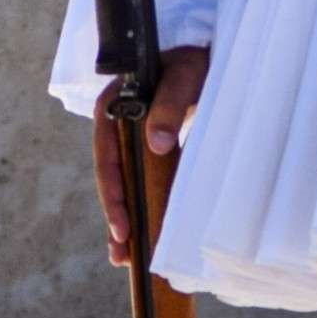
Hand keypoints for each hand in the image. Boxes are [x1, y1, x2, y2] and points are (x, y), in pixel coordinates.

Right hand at [92, 44, 210, 267]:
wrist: (210, 59)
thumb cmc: (195, 61)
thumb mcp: (184, 75)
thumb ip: (169, 104)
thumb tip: (155, 145)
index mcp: (113, 106)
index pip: (106, 156)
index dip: (112, 192)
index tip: (122, 224)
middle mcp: (117, 126)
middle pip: (112, 178)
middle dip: (116, 216)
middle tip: (123, 251)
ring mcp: (132, 141)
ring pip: (124, 185)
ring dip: (124, 219)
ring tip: (125, 258)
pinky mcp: (149, 150)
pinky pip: (140, 182)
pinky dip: (141, 208)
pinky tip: (140, 238)